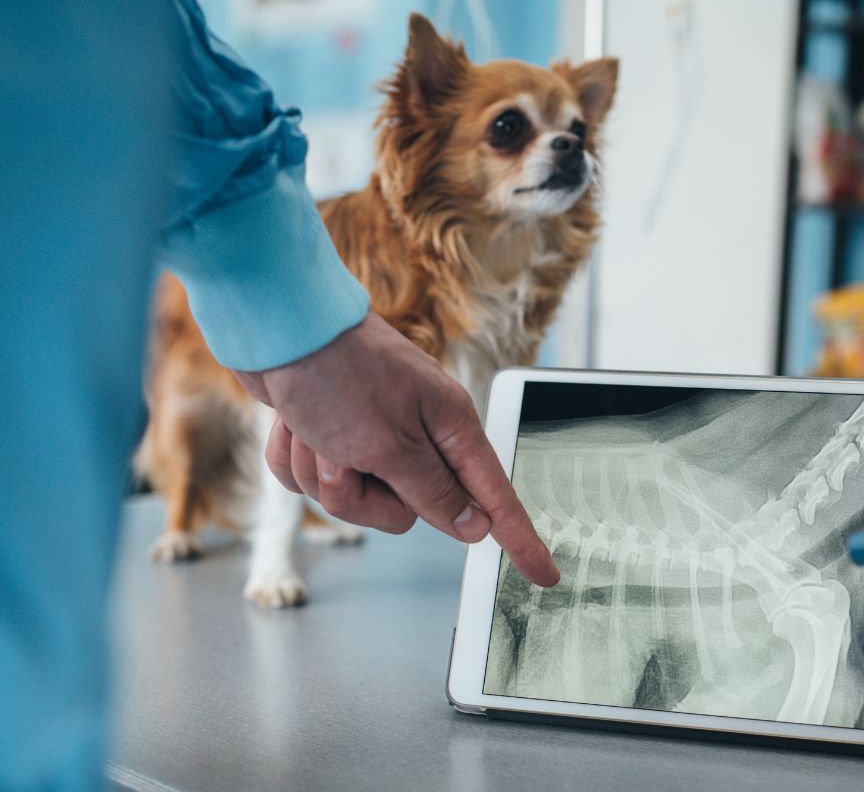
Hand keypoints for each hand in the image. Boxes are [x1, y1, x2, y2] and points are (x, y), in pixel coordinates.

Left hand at [234, 313, 558, 586]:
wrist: (279, 327)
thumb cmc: (339, 374)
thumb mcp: (391, 444)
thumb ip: (434, 492)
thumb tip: (474, 526)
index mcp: (449, 427)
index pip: (494, 497)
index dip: (518, 538)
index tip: (545, 574)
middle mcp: (417, 433)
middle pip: (406, 510)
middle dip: (361, 495)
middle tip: (344, 457)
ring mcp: (373, 434)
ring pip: (354, 498)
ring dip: (321, 472)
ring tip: (314, 431)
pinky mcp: (332, 435)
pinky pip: (315, 479)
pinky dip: (297, 458)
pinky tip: (293, 426)